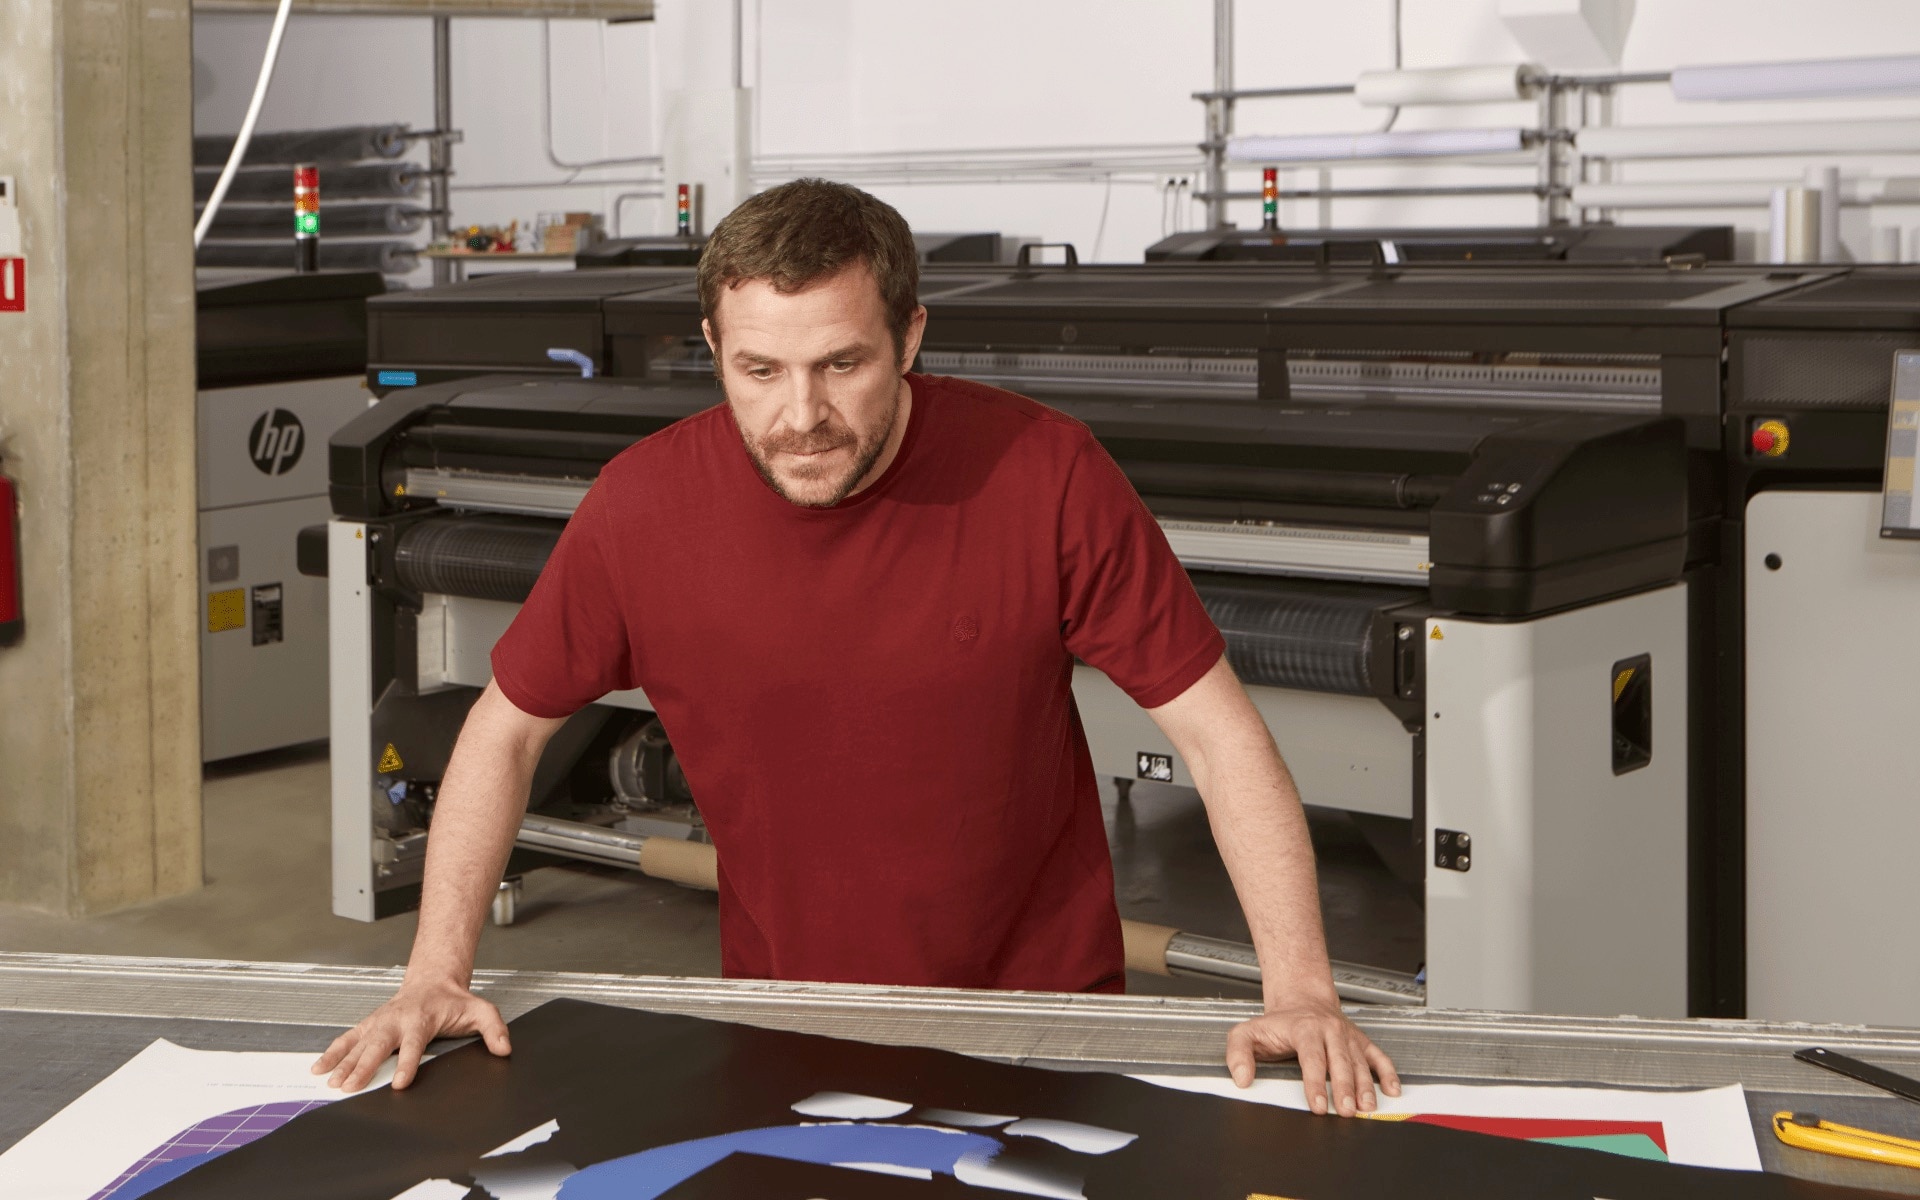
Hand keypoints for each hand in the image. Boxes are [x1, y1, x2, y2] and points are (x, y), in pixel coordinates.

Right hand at [311, 976, 511, 1090]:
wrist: (434, 979)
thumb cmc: (454, 1000)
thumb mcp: (481, 1010)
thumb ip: (494, 1028)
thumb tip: (504, 1048)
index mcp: (421, 1019)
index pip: (413, 1045)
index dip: (408, 1064)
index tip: (401, 1083)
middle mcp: (396, 1020)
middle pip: (378, 1046)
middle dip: (364, 1067)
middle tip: (351, 1087)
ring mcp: (380, 1022)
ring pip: (358, 1043)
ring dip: (343, 1063)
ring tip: (331, 1082)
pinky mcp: (369, 1024)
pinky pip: (347, 1039)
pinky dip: (332, 1052)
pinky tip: (319, 1067)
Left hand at [1225, 1004, 1401, 1116]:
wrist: (1301, 999)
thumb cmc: (1276, 1023)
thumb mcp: (1247, 1032)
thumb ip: (1238, 1053)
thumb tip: (1241, 1078)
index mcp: (1304, 1028)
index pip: (1312, 1058)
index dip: (1315, 1083)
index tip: (1319, 1105)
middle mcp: (1329, 1030)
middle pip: (1340, 1061)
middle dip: (1345, 1087)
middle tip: (1347, 1111)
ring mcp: (1348, 1036)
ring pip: (1360, 1062)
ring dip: (1366, 1086)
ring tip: (1367, 1107)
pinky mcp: (1361, 1041)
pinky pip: (1378, 1057)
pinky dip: (1388, 1073)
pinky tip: (1393, 1090)